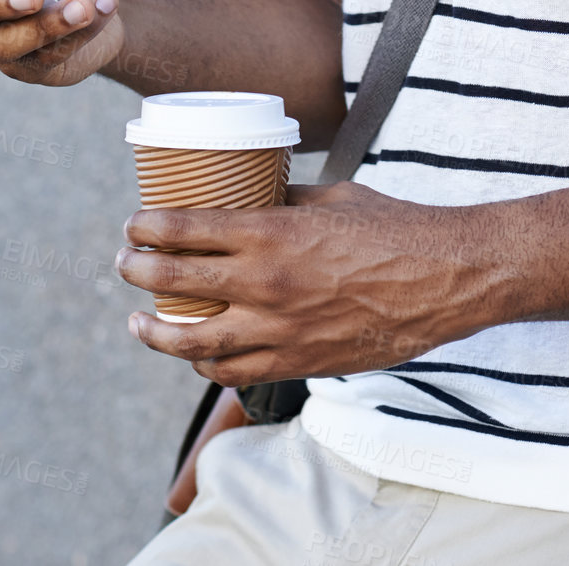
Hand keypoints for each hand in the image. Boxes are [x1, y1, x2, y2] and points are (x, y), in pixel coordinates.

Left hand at [114, 182, 496, 385]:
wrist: (443, 279)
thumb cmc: (392, 227)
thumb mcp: (330, 198)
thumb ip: (283, 202)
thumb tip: (252, 198)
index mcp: (270, 234)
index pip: (182, 230)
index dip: (146, 227)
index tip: (133, 225)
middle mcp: (265, 285)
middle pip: (174, 284)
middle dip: (137, 273)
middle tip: (125, 263)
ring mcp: (279, 332)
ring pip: (192, 344)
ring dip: (156, 333)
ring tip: (139, 323)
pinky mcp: (298, 364)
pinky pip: (233, 371)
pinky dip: (206, 362)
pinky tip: (197, 351)